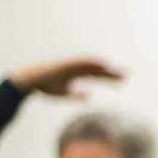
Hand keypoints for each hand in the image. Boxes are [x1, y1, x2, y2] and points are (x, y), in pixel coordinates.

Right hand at [9, 57, 123, 98]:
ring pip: (91, 64)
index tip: (123, 80)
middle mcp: (76, 68)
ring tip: (118, 70)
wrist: (29, 81)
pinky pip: (80, 61)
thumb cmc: (44, 87)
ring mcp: (71, 65)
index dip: (110, 78)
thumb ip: (77, 95)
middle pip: (98, 69)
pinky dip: (92, 61)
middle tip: (128, 74)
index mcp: (77, 75)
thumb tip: (89, 96)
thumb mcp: (64, 94)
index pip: (98, 76)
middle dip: (112, 72)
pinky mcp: (65, 63)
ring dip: (104, 66)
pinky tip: (102, 63)